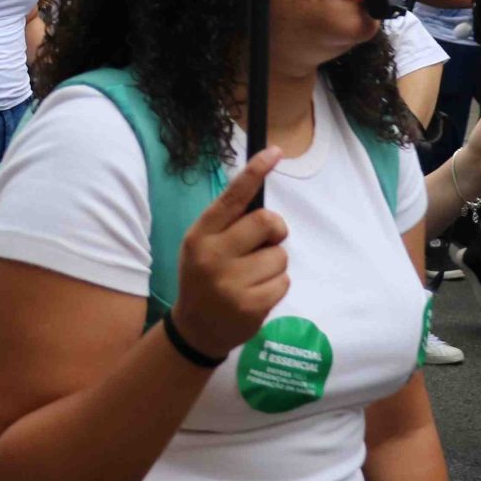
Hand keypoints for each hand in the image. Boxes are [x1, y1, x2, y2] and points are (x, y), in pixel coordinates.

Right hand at [167, 147, 289, 357]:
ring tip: (252, 277)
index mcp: (200, 234)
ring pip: (280, 256)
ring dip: (274, 264)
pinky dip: (276, 286)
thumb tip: (264, 205)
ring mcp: (230, 282)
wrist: (196, 328)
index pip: (232, 197)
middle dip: (275, 231)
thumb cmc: (205, 277)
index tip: (276, 152)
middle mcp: (212, 255)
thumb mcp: (202, 246)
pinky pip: (284, 282)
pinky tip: (255, 295)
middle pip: (268, 222)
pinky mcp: (250, 305)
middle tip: (265, 243)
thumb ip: (228, 225)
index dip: (255, 172)